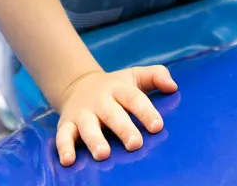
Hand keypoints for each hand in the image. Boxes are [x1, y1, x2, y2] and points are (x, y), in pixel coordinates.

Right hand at [55, 66, 177, 166]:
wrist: (78, 85)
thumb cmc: (115, 88)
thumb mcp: (134, 77)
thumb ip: (155, 76)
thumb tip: (173, 86)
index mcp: (119, 89)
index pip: (134, 98)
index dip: (146, 112)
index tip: (157, 126)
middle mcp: (100, 101)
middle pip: (113, 114)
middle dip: (123, 128)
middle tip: (135, 144)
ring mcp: (83, 113)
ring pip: (88, 126)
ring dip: (94, 140)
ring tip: (103, 154)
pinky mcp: (67, 124)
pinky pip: (63, 136)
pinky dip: (64, 148)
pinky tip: (68, 161)